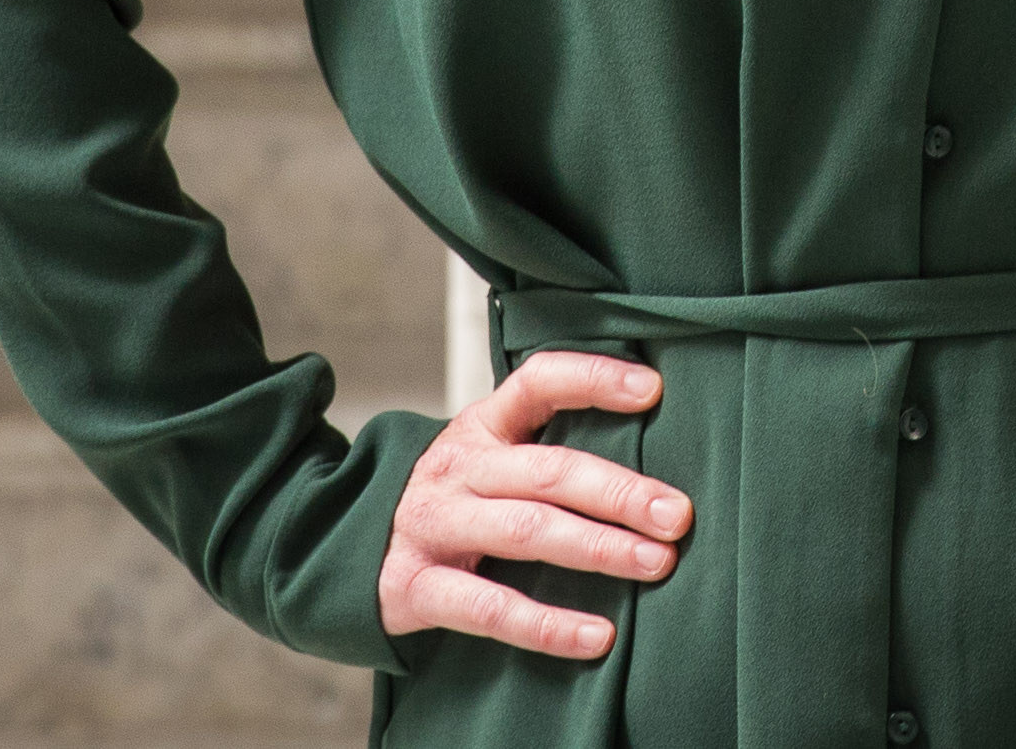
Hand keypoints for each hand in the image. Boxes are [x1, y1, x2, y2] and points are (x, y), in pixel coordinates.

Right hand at [378, 349, 688, 655]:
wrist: (338, 549)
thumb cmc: (448, 502)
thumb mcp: (484, 459)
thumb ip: (544, 451)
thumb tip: (649, 460)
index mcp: (480, 427)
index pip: (536, 382)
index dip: (592, 379)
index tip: (652, 388)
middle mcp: (457, 470)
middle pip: (548, 470)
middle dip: (619, 491)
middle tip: (677, 514)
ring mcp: (433, 526)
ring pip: (526, 531)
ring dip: (597, 547)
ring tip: (656, 563)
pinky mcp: (417, 588)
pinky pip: (490, 608)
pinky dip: (547, 625)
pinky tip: (596, 636)